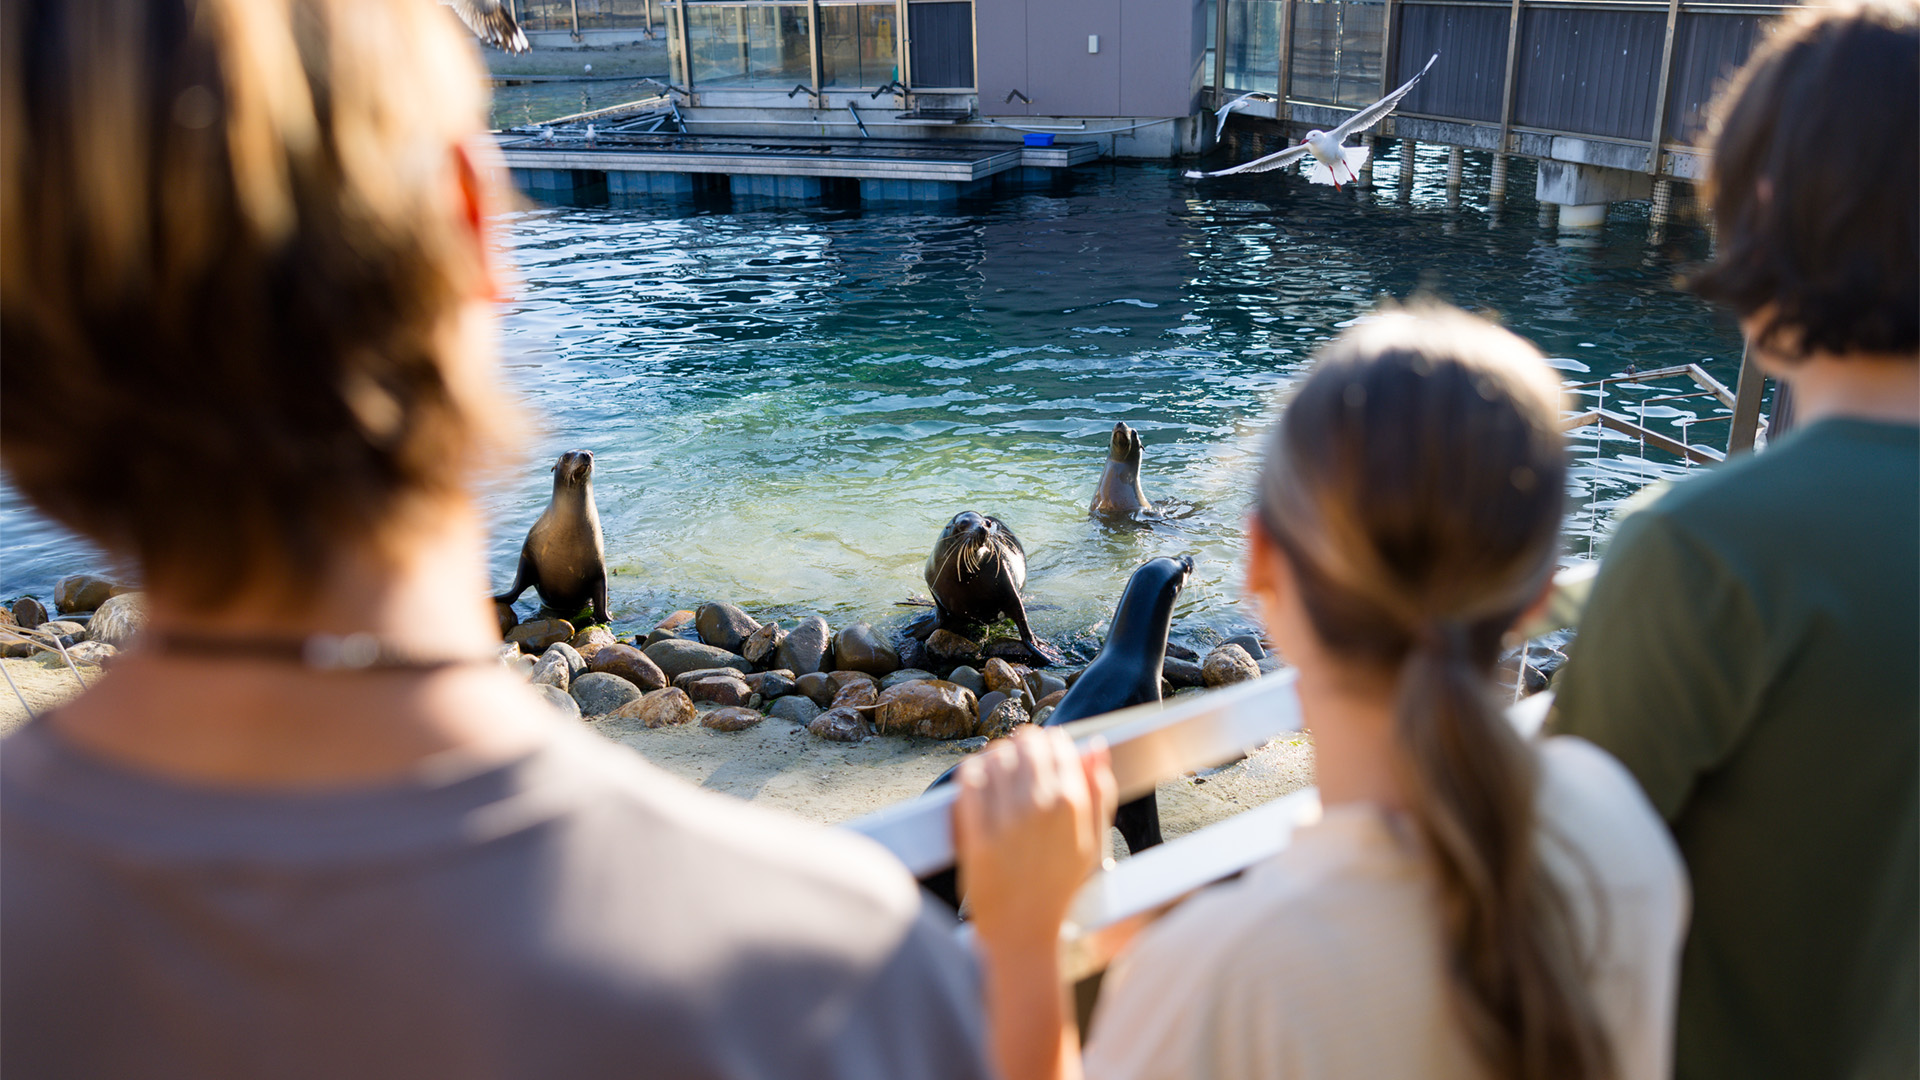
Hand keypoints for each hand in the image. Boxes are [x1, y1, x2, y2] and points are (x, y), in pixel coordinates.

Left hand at [953, 727, 1117, 945]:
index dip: (1047, 742)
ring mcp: (1006, 820)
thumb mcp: (1094, 842)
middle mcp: (1039, 806)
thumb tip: (1095, 747)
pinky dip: (972, 773)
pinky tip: (977, 783)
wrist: (1023, 932)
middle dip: (1020, 746)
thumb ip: (1099, 791)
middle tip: (1017, 759)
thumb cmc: (1059, 888)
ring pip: (995, 756)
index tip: (1041, 751)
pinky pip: (969, 780)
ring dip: (995, 757)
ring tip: (997, 771)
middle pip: (1024, 744)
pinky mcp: (976, 833)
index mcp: (1071, 804)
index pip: (1056, 744)